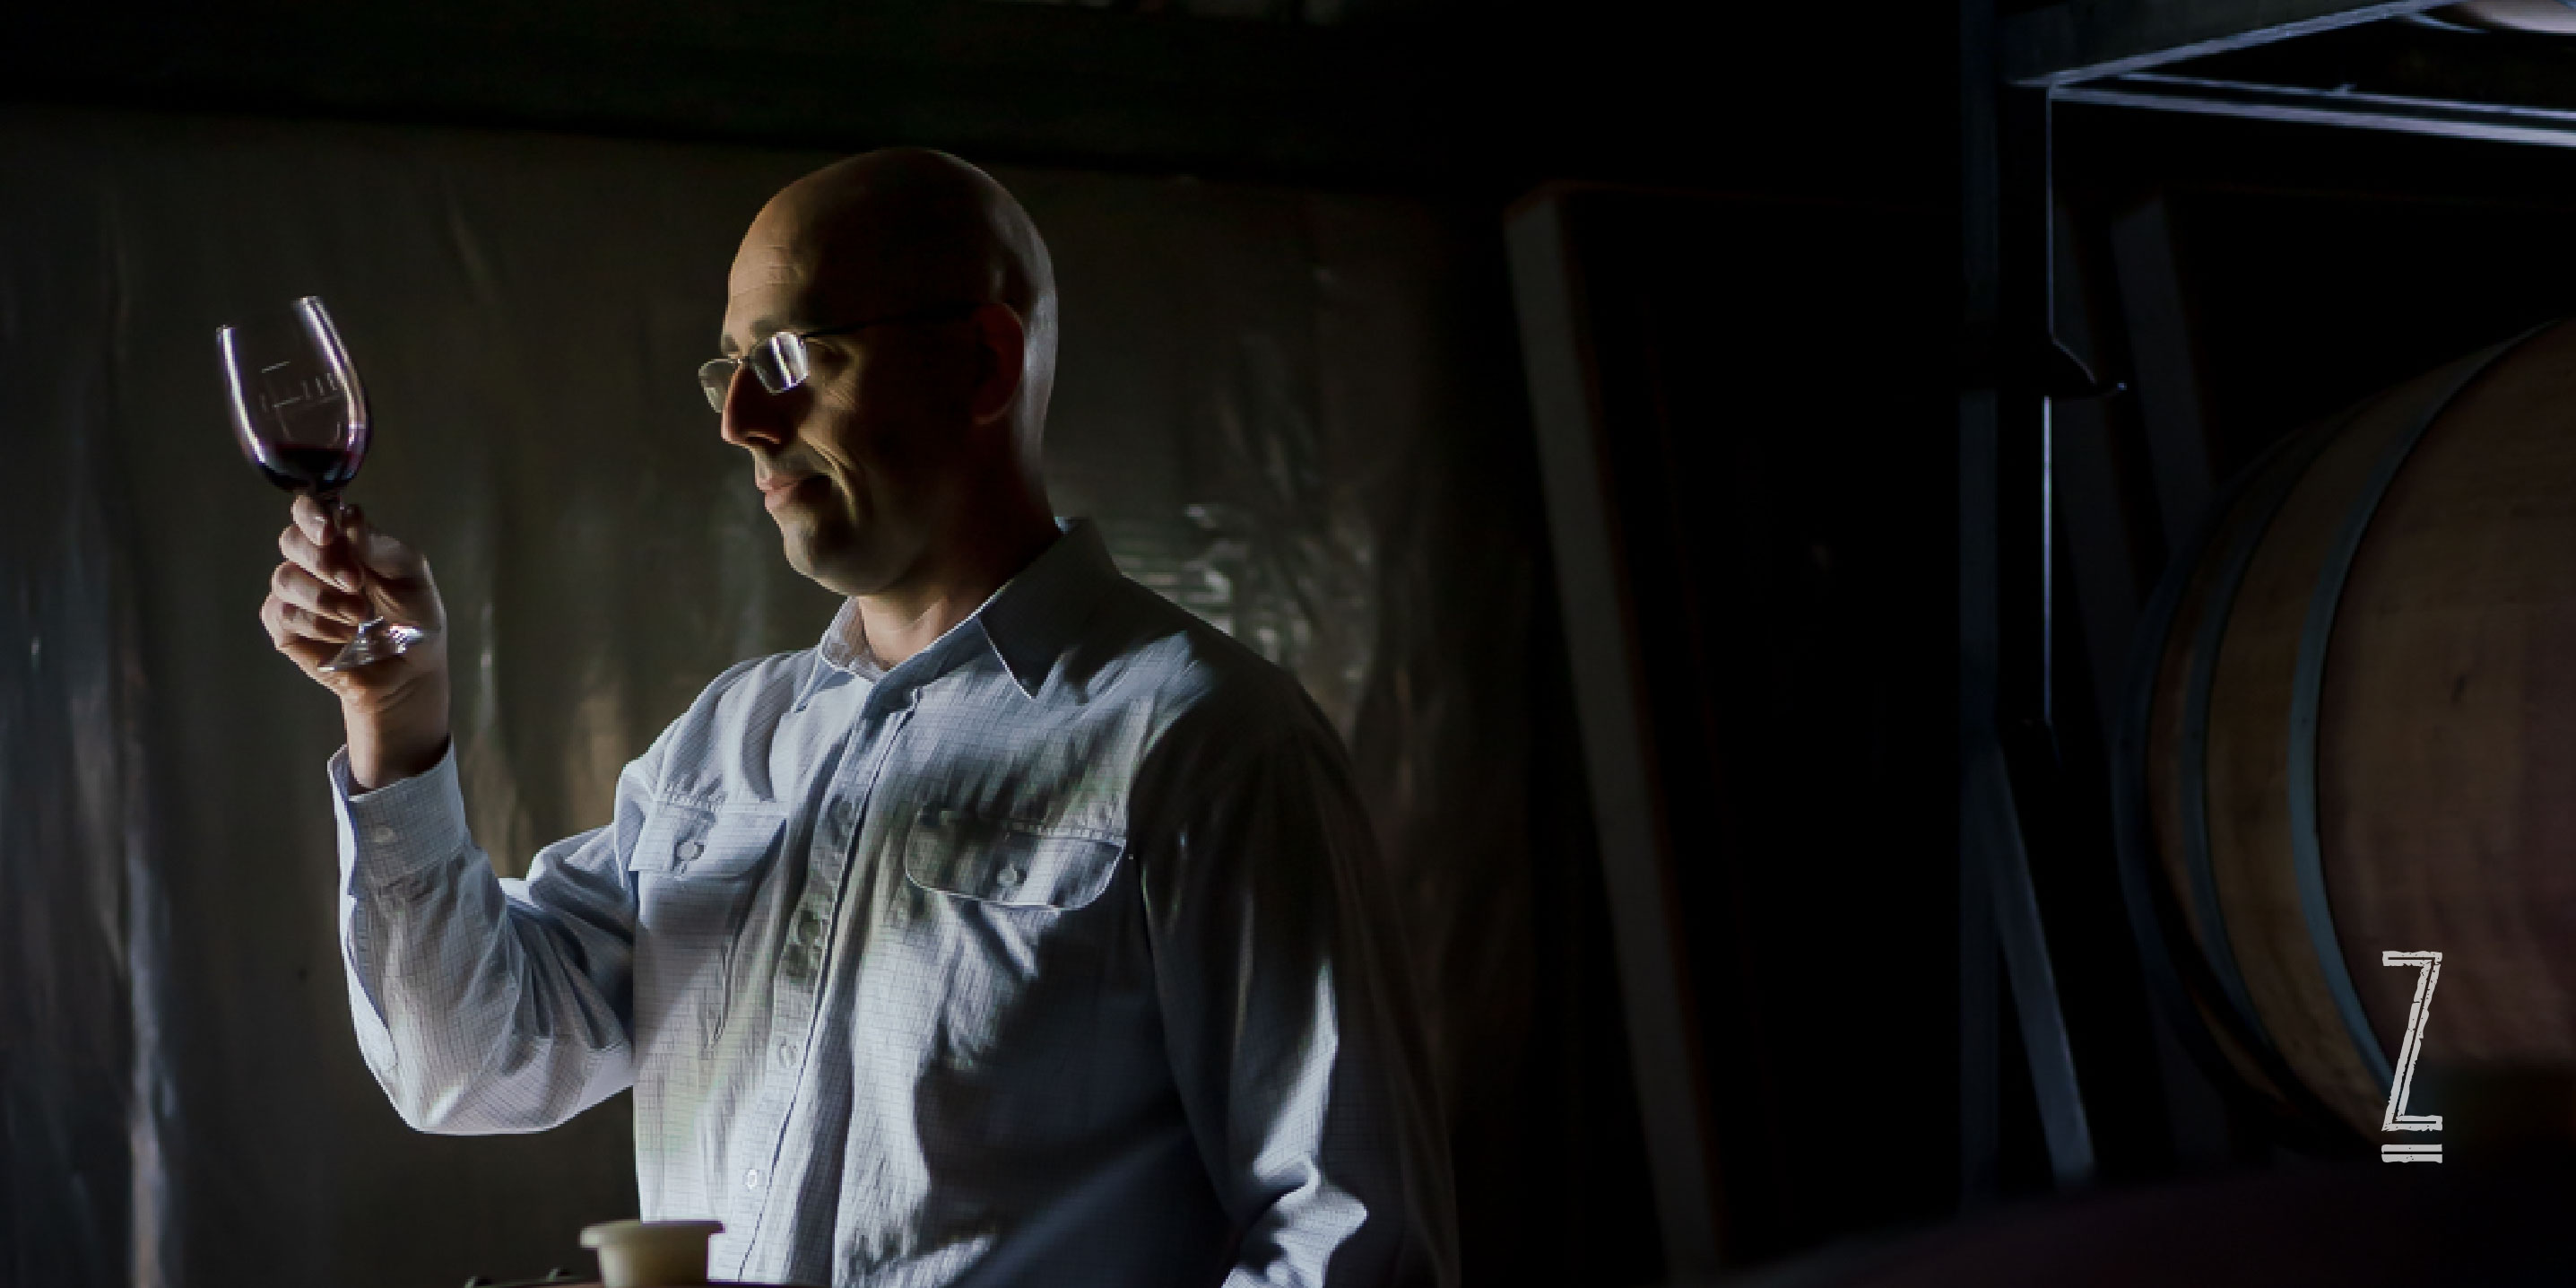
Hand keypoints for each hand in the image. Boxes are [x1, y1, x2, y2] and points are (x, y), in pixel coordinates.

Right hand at [261, 496, 452, 789]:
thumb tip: (349, 515)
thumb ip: (381, 545)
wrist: (410, 671)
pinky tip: (344, 634)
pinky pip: (284, 613)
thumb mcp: (412, 576)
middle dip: (323, 560)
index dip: (311, 514)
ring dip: (325, 598)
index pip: (310, 510)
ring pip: (285, 578)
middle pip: (291, 540)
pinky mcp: (285, 626)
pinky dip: (316, 623)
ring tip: (360, 617)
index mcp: (344, 540)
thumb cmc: (414, 618)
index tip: (330, 532)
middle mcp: (314, 561)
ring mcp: (297, 593)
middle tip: (356, 583)